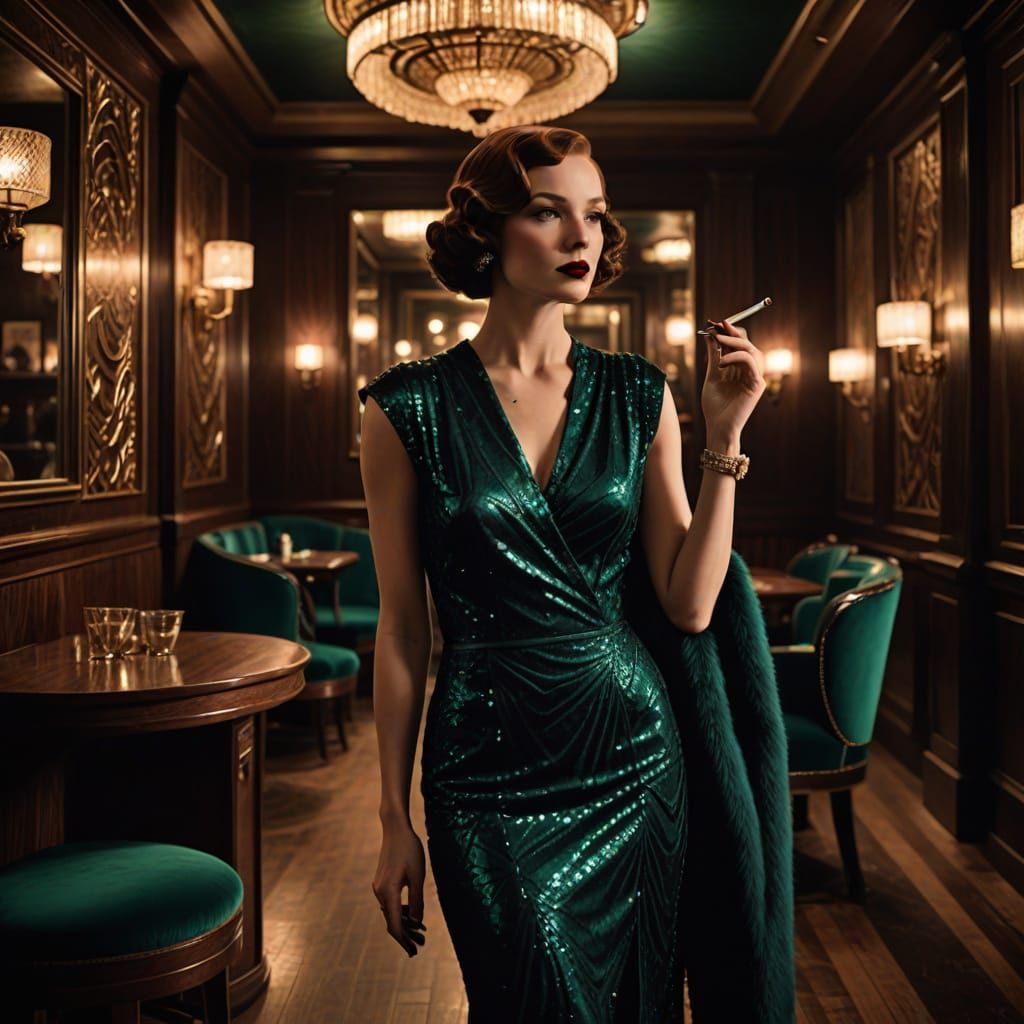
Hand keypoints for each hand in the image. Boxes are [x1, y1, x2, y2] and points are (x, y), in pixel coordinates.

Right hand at [372, 822, 426, 956]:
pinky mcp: (381, 883)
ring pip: (391, 913)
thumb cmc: (409, 850)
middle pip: (392, 922)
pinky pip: (390, 903)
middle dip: (406, 935)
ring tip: (421, 933)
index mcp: (388, 892)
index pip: (395, 925)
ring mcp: (379, 888)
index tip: (414, 952)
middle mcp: (380, 892)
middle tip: (421, 946)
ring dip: (405, 924)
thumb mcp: (417, 876)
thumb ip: (416, 900)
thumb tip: (416, 922)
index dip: (404, 941)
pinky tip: (412, 915)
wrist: (395, 829)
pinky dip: (400, 911)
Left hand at [700, 319, 766, 446]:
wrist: (718, 427)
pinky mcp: (757, 384)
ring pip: (752, 350)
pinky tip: (722, 362)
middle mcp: (749, 370)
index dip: (728, 331)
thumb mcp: (712, 375)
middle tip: (717, 325)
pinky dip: (737, 357)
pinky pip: (751, 362)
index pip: (738, 343)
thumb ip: (713, 356)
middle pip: (747, 343)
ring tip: (718, 340)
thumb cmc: (715, 406)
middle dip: (732, 332)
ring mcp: (755, 377)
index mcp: (740, 368)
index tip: (712, 322)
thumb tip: (710, 335)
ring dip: (735, 342)